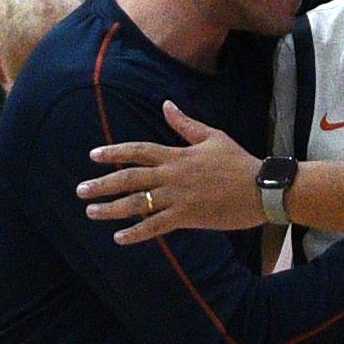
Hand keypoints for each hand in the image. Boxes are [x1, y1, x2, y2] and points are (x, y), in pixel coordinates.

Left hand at [78, 101, 263, 243]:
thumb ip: (186, 124)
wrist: (262, 188)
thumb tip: (166, 105)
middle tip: (81, 190)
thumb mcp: (213, 137)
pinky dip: (135, 233)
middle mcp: (172, 175)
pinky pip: (155, 226)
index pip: (138, 152)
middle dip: (102, 184)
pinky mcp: (188, 217)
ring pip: (136, 204)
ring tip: (92, 212)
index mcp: (177, 155)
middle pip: (129, 179)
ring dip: (111, 209)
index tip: (93, 156)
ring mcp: (178, 197)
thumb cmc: (240, 162)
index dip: (114, 153)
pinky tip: (119, 238)